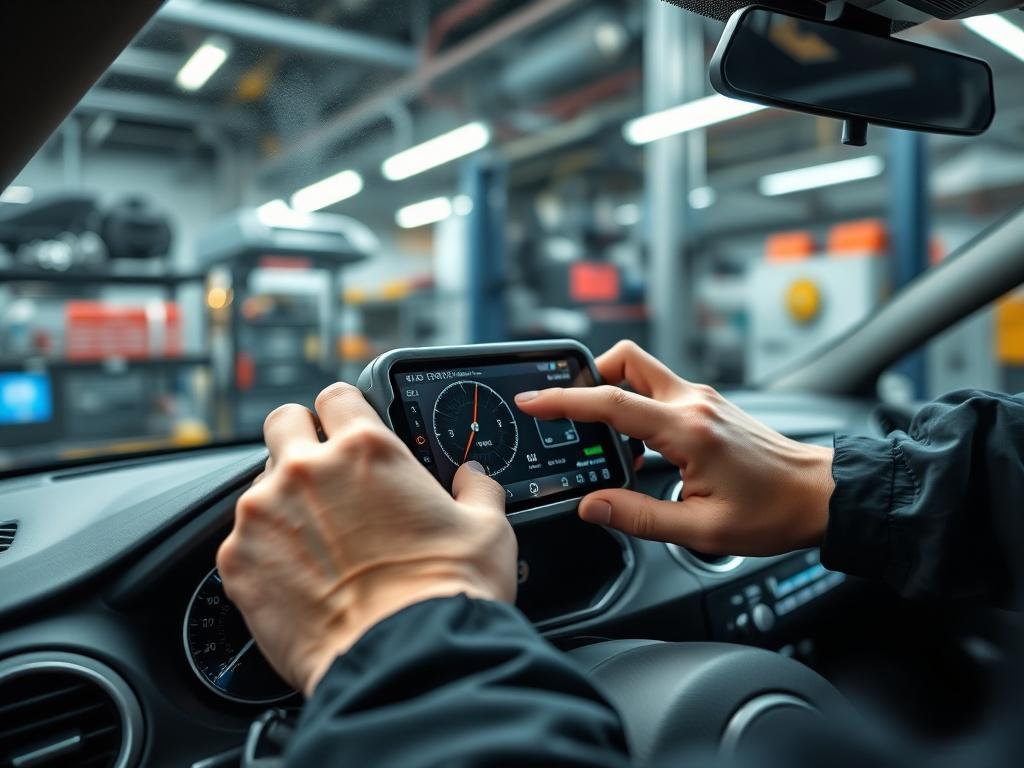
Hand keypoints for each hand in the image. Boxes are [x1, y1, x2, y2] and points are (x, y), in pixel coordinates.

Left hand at [217, 383, 515, 697]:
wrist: (402, 663)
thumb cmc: (446, 595)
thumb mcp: (486, 530)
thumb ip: (476, 490)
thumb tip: (473, 478)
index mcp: (366, 450)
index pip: (337, 396)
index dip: (346, 412)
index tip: (349, 432)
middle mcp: (306, 470)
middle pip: (282, 421)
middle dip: (299, 438)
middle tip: (322, 474)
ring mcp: (262, 515)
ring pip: (258, 483)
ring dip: (281, 500)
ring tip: (315, 543)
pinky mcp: (236, 561)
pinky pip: (241, 539)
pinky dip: (262, 552)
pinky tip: (295, 579)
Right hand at [514, 341, 833, 555]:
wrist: (821, 495)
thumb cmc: (772, 513)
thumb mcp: (700, 529)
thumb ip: (638, 516)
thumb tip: (592, 505)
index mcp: (687, 431)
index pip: (611, 403)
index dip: (565, 400)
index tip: (534, 400)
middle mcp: (694, 403)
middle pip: (626, 360)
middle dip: (589, 376)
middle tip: (572, 412)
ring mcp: (703, 399)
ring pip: (642, 370)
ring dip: (614, 390)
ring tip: (605, 440)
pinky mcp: (709, 405)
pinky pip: (660, 391)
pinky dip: (637, 405)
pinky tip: (641, 448)